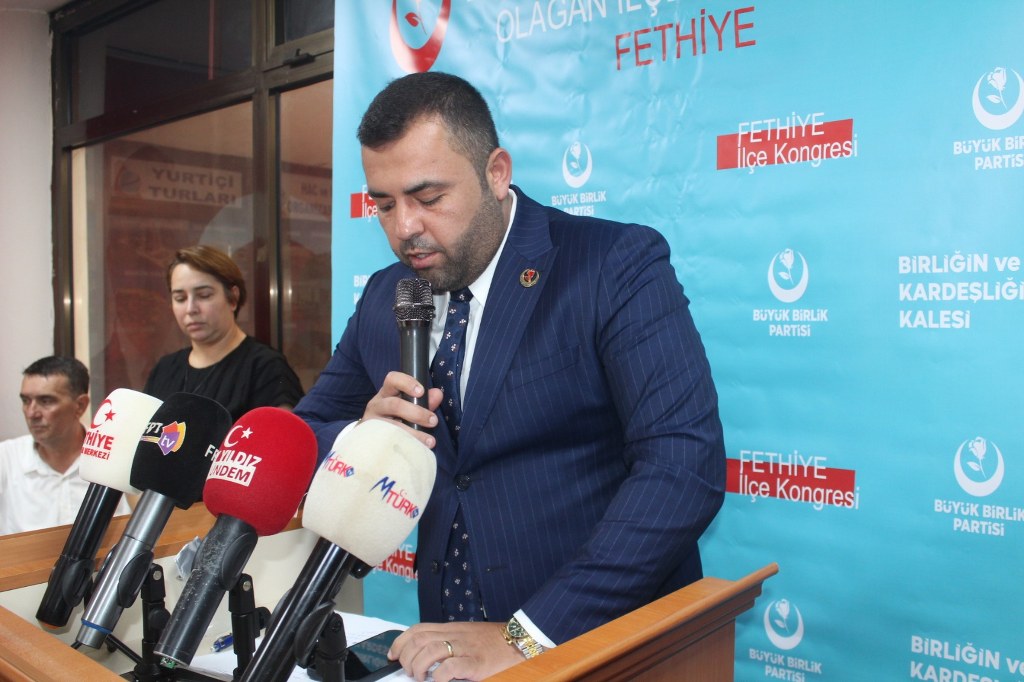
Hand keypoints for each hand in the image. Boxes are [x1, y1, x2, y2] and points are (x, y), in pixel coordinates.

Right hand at [362, 371, 441, 448]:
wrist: (371, 438)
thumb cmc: (395, 417)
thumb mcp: (408, 406)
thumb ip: (424, 400)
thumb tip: (437, 394)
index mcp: (386, 393)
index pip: (392, 379)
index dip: (407, 383)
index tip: (421, 392)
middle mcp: (377, 405)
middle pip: (394, 404)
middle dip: (417, 413)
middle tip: (433, 421)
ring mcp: (372, 422)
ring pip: (391, 425)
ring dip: (414, 433)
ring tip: (429, 440)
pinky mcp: (372, 439)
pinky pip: (389, 441)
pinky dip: (406, 445)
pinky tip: (418, 448)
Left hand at [388, 621, 524, 681]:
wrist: (519, 640)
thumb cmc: (493, 642)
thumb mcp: (466, 635)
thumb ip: (447, 640)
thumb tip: (424, 653)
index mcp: (451, 629)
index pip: (417, 629)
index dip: (400, 642)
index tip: (392, 655)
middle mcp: (455, 635)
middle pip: (419, 640)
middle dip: (406, 657)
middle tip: (409, 671)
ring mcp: (465, 649)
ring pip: (430, 651)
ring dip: (418, 667)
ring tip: (421, 677)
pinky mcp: (476, 664)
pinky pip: (450, 668)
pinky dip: (439, 676)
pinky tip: (438, 681)